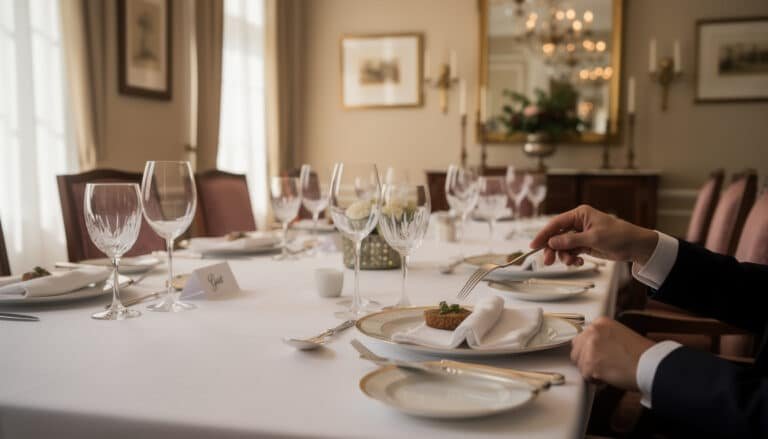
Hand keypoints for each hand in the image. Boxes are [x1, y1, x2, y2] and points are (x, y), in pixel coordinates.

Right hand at [529, 205, 657, 265]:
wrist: (635, 246)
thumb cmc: (618, 236)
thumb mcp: (593, 238)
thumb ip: (571, 241)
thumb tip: (552, 242)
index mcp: (580, 215)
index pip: (556, 224)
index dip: (544, 234)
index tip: (534, 245)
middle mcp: (578, 223)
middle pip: (557, 236)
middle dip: (552, 249)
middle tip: (548, 262)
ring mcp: (581, 235)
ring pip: (563, 246)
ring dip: (564, 256)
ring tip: (572, 262)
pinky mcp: (585, 245)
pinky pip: (571, 252)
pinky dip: (572, 258)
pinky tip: (579, 262)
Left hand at [570, 317, 654, 390]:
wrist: (650, 365)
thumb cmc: (641, 354)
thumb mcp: (620, 335)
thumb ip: (603, 338)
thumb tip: (591, 349)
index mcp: (600, 323)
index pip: (582, 337)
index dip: (588, 350)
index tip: (597, 356)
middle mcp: (592, 332)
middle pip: (576, 350)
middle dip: (586, 360)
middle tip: (602, 366)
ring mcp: (590, 347)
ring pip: (580, 364)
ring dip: (591, 371)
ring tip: (609, 371)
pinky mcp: (590, 364)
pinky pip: (585, 376)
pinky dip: (595, 380)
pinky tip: (608, 377)